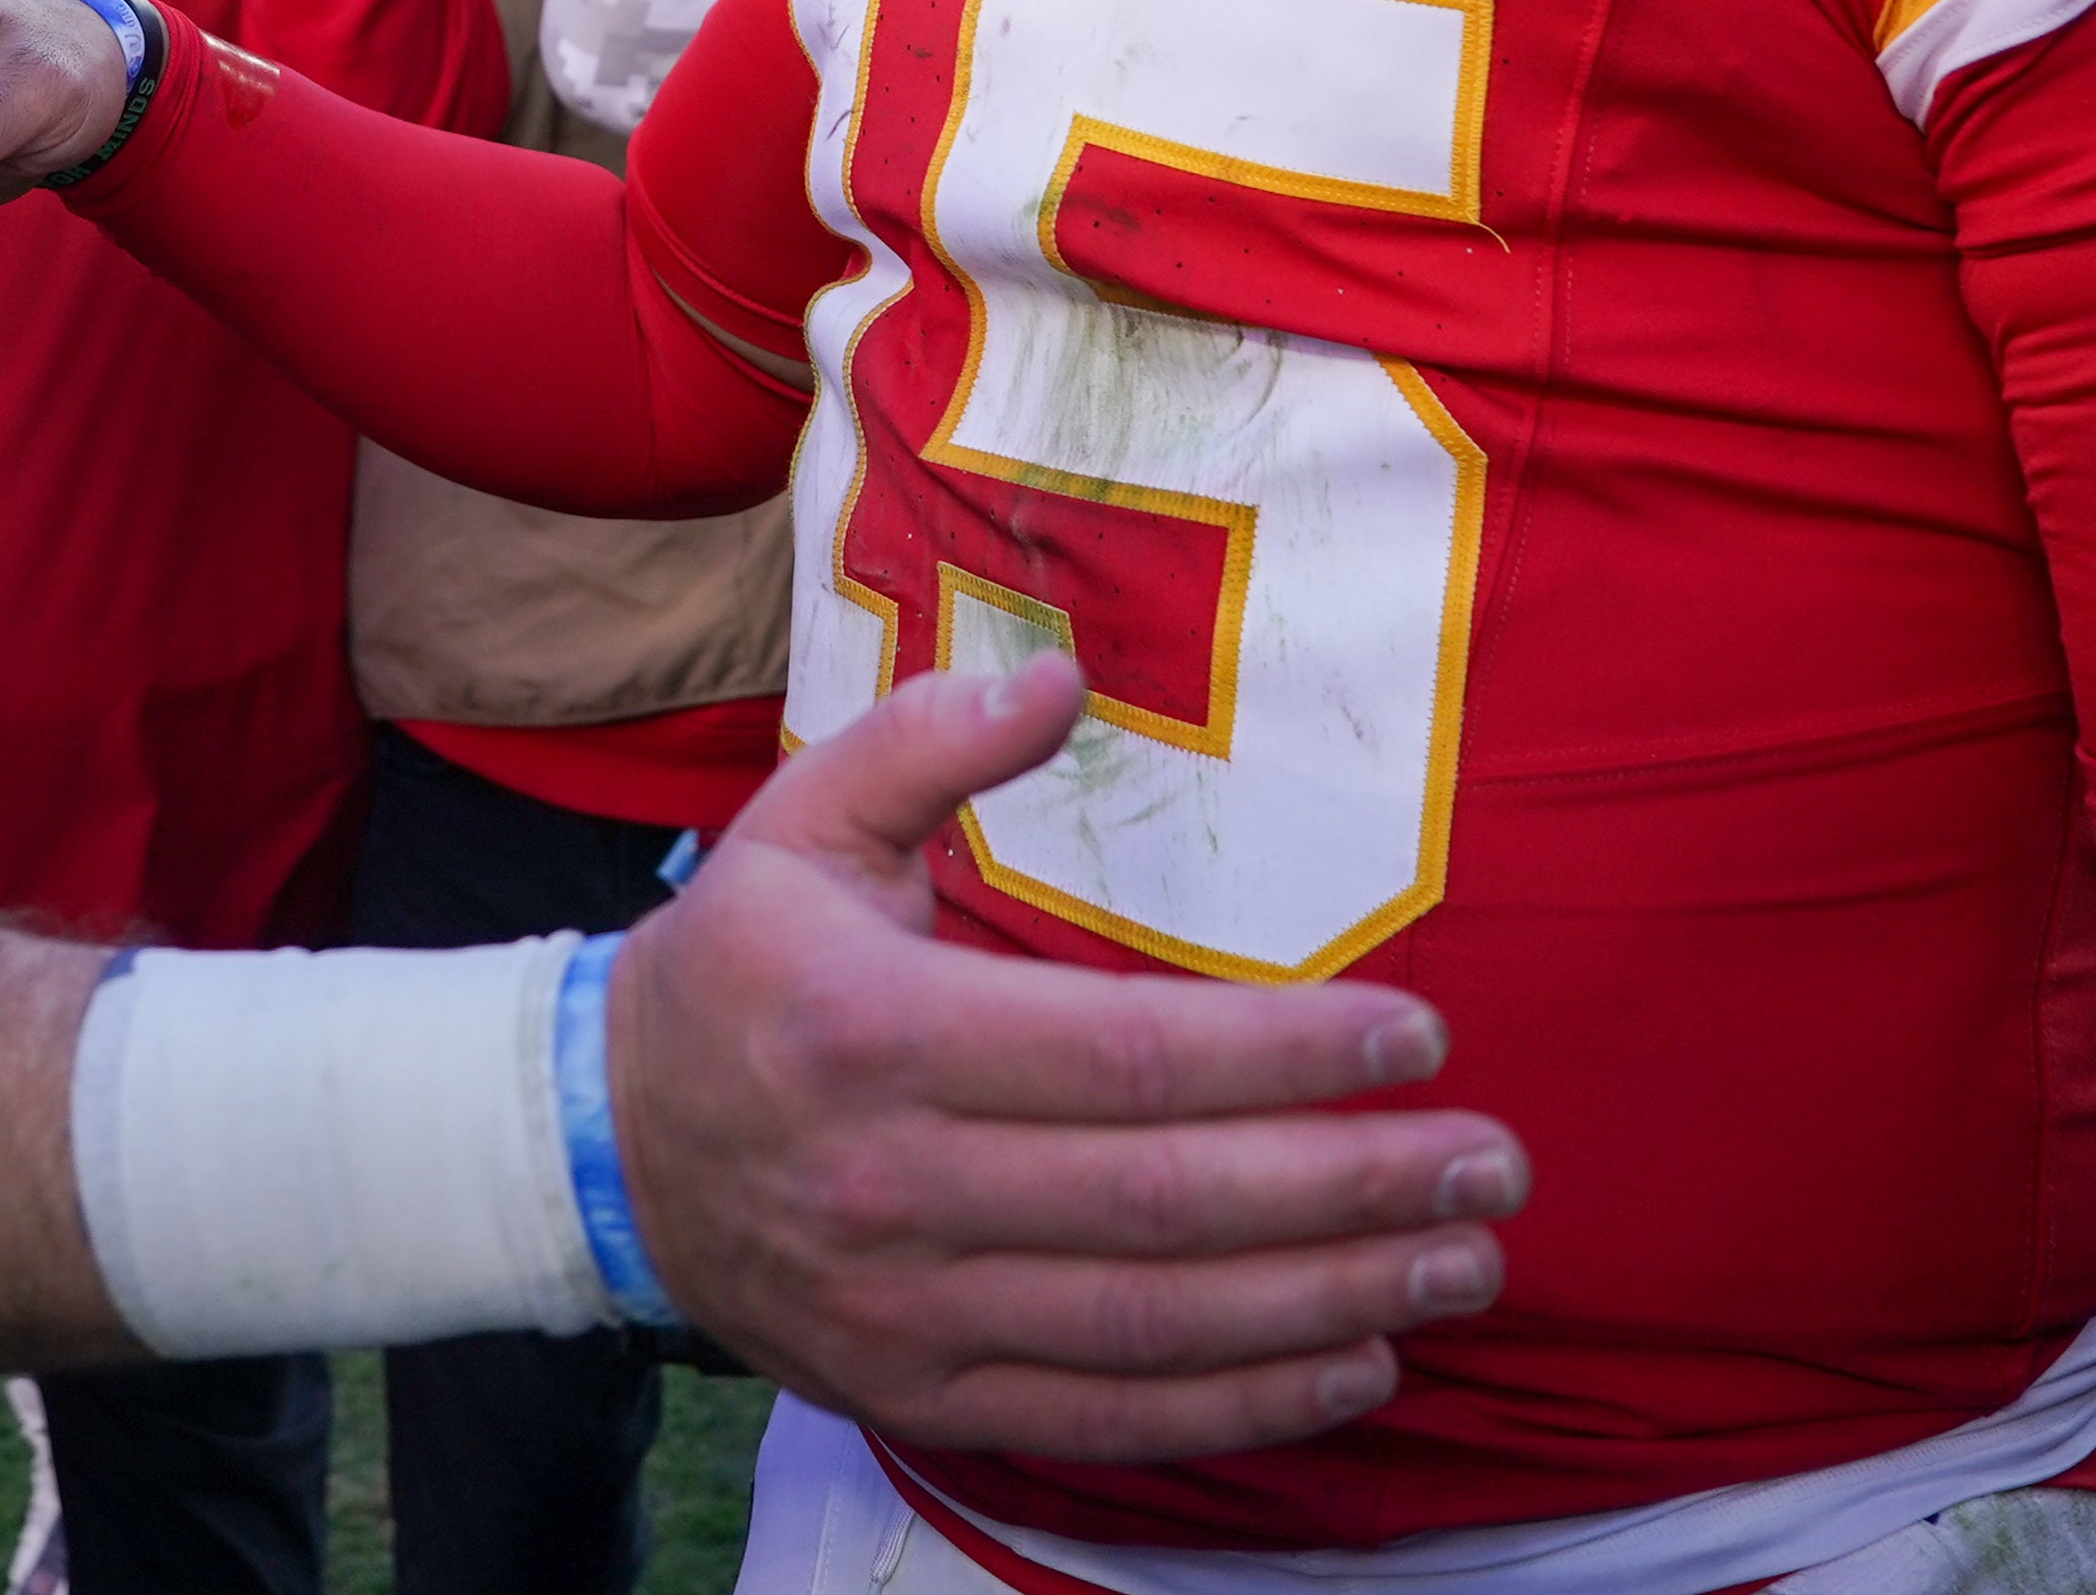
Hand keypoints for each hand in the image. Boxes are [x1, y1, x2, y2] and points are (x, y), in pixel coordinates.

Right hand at [609, 658, 1525, 1459]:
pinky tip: (1354, 1363)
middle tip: (1493, 1164)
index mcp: (877, 1033)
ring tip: (1461, 1263)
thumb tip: (1065, 676)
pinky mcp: (919, 1395)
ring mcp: (909, 1310)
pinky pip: (1105, 1420)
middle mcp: (897, 1185)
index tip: (1416, 1036)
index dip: (1286, 1054)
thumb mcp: (801, 820)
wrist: (602, 1152)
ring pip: (1155, 1325)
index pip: (1125, 1058)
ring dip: (1330, 1301)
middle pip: (1168, 1201)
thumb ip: (932, 741)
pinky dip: (1242, 1406)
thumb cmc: (736, 969)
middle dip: (1354, 1186)